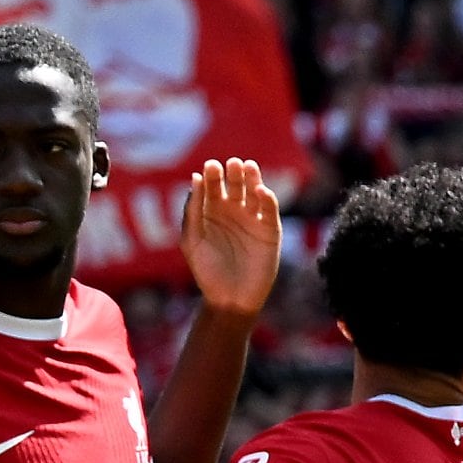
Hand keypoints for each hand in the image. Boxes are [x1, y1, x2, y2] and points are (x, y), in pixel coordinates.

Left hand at [181, 156, 281, 317]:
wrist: (229, 299)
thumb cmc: (207, 271)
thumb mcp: (193, 239)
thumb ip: (193, 210)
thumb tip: (196, 178)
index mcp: (212, 211)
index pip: (213, 186)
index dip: (213, 175)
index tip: (211, 167)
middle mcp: (233, 211)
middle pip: (235, 185)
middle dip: (233, 173)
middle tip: (232, 164)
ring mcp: (252, 219)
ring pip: (254, 192)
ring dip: (252, 178)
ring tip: (247, 167)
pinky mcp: (270, 230)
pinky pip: (269, 210)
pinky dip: (267, 199)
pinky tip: (260, 191)